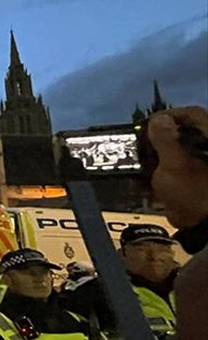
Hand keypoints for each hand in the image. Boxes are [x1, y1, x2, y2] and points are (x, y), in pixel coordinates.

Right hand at [148, 107, 207, 226]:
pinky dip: (159, 173)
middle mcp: (206, 149)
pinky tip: (144, 181)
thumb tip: (158, 120)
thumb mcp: (173, 163)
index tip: (147, 125)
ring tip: (137, 165)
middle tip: (139, 145)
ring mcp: (200, 165)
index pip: (192, 114)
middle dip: (157, 139)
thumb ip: (164, 139)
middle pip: (182, 132)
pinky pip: (175, 170)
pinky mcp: (193, 180)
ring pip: (176, 152)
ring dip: (155, 158)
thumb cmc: (191, 192)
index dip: (168, 116)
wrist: (201, 225)